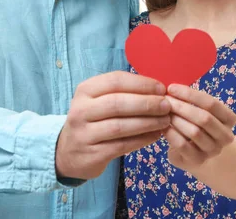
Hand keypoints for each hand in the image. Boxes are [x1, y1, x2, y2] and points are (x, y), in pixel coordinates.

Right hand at [56, 71, 170, 179]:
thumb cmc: (92, 120)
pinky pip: (122, 145)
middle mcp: (81, 110)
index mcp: (85, 90)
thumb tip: (156, 88)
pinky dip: (142, 140)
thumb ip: (121, 92)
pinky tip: (155, 135)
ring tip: (165, 120)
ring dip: (147, 122)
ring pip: (121, 126)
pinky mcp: (92, 154)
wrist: (68, 152)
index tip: (161, 88)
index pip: (115, 81)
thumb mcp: (97, 100)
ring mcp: (85, 133)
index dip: (141, 83)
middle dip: (147, 103)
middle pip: (118, 103)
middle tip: (166, 105)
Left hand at [164, 84, 235, 171]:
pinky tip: (163, 127)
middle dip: (182, 107)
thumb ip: (191, 101)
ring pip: (195, 132)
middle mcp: (225, 136)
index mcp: (229, 119)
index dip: (190, 94)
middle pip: (204, 118)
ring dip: (177, 119)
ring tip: (164, 113)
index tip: (171, 88)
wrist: (197, 155)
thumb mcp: (199, 112)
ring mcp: (213, 150)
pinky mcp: (198, 160)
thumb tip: (172, 89)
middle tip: (166, 101)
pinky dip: (171, 134)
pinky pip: (183, 145)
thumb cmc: (196, 126)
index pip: (211, 103)